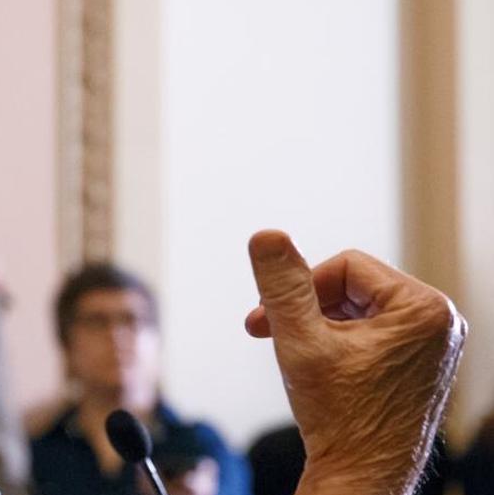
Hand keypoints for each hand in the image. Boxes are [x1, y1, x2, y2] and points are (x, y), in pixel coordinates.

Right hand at [245, 230, 465, 494]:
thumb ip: (283, 286)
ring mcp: (432, 344)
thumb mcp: (301, 341)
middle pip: (352, 285)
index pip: (346, 266)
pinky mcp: (418, 361)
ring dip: (315, 324)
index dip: (301, 288)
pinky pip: (368, 329)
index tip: (269, 318)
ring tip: (293, 354)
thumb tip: (266, 236)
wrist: (361, 477)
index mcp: (424, 309)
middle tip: (267, 332)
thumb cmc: (339, 418)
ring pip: (355, 306)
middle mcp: (439, 322)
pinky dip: (334, 340)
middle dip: (306, 308)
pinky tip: (315, 365)